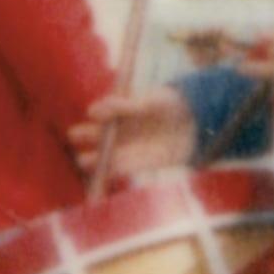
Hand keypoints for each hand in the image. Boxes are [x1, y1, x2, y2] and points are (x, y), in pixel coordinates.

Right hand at [73, 87, 196, 179]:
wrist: (198, 126)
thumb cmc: (173, 106)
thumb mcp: (151, 102)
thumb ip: (125, 107)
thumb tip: (95, 110)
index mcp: (123, 109)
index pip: (104, 111)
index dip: (98, 112)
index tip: (94, 113)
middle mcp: (122, 128)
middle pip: (99, 134)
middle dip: (86, 135)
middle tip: (75, 135)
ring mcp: (128, 146)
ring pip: (106, 153)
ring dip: (95, 158)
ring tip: (83, 160)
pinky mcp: (138, 163)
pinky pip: (120, 168)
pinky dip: (111, 171)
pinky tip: (101, 171)